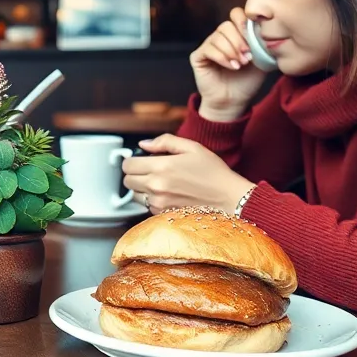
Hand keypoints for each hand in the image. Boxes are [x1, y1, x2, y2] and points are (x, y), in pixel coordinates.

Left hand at [121, 135, 254, 215]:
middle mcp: (157, 186)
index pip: (128, 165)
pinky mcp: (163, 214)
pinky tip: (167, 194)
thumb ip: (164, 142)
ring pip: (134, 195)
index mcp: (162, 167)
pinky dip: (151, 200)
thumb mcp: (192, 147)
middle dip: (135, 174)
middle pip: (127, 181)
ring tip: (159, 183)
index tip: (139, 160)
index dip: (132, 160)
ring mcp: (159, 202)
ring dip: (141, 188)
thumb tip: (143, 144)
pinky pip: (146, 207)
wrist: (229, 198)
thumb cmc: (213, 173)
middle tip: (149, 170)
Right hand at [191, 7, 267, 121]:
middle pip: (226, 25)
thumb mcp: (262, 60)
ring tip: (240, 64)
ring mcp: (208, 46)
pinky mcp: (198, 56)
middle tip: (248, 56)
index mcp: (235, 34)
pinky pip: (209, 49)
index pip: (236, 15)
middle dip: (239, 40)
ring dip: (232, 51)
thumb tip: (266, 31)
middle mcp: (220, 37)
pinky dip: (222, 57)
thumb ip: (263, 44)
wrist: (234, 101)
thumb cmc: (247, 81)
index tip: (254, 38)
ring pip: (218, 36)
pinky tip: (231, 67)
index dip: (245, 22)